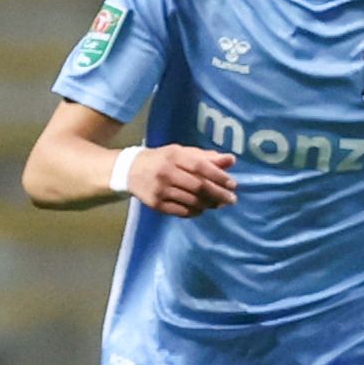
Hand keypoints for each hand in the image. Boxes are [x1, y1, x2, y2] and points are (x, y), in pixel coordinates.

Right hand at [121, 145, 236, 216]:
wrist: (130, 170)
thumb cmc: (162, 160)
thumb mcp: (182, 153)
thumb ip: (206, 157)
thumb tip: (231, 160)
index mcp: (174, 156)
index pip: (200, 167)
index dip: (219, 176)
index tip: (233, 184)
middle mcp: (166, 173)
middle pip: (198, 186)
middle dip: (218, 194)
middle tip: (232, 199)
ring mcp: (160, 190)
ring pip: (191, 201)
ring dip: (209, 204)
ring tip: (218, 204)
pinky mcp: (156, 204)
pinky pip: (181, 211)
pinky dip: (195, 211)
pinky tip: (202, 209)